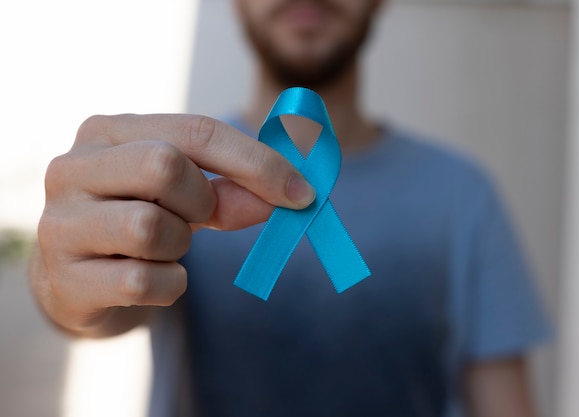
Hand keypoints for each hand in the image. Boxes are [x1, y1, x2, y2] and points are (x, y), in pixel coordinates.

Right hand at [32, 114, 314, 335]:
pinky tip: (150, 279)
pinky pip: (142, 282)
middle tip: (197, 218)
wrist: (77, 279)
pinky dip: (167, 285)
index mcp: (107, 132)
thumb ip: (233, 190)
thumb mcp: (185, 196)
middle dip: (200, 200)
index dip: (257, 163)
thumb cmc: (137, 220)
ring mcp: (60, 224)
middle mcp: (71, 168)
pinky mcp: (65, 279)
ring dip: (177, 246)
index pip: (197, 131)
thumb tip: (292, 194)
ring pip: (149, 226)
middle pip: (164, 165)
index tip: (302, 193)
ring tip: (162, 247)